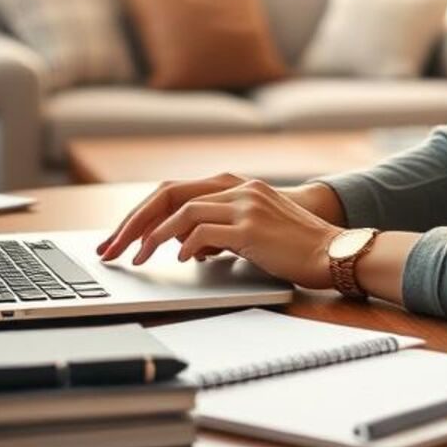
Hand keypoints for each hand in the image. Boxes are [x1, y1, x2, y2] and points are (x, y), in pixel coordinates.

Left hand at [95, 174, 342, 289]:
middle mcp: (237, 188)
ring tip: (138, 260)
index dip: (142, 213)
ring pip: (181, 212)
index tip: (120, 238)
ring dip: (152, 237)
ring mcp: (245, 205)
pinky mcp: (251, 228)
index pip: (174, 191)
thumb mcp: (252, 230)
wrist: (335, 252)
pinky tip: (179, 261)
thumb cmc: (295, 247)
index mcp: (236, 185)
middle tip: (111, 249)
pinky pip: (203, 233)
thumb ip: (219, 230)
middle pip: (168, 195)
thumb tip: (184, 245)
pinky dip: (184, 246)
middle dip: (133, 223)